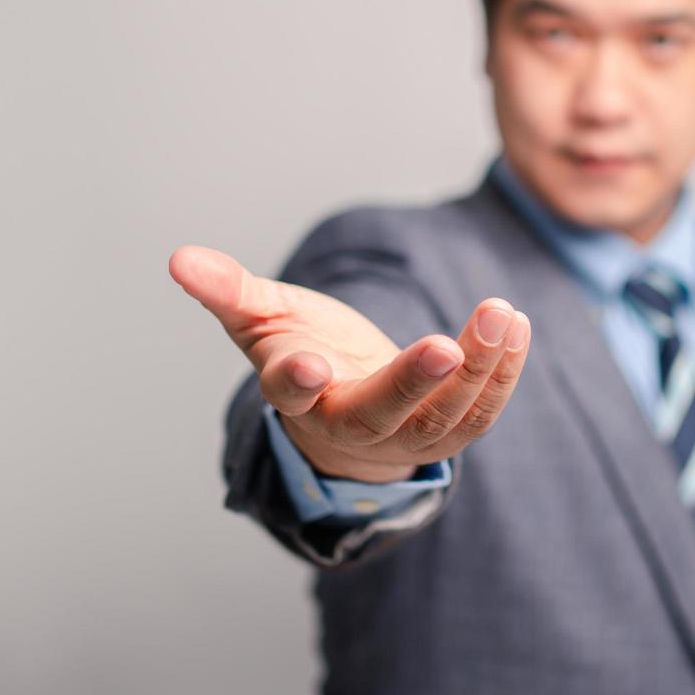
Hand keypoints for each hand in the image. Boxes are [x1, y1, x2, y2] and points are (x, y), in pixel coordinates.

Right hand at [169, 245, 530, 482]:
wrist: (346, 408)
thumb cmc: (302, 351)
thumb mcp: (262, 318)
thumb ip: (228, 290)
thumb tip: (178, 257)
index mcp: (299, 396)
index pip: (292, 394)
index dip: (297, 380)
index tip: (307, 365)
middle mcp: (350, 424)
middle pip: (381, 414)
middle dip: (412, 383)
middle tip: (444, 345)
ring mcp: (404, 437)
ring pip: (443, 416)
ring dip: (478, 369)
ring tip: (501, 315)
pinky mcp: (445, 434)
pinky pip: (479, 413)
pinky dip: (501, 374)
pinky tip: (517, 326)